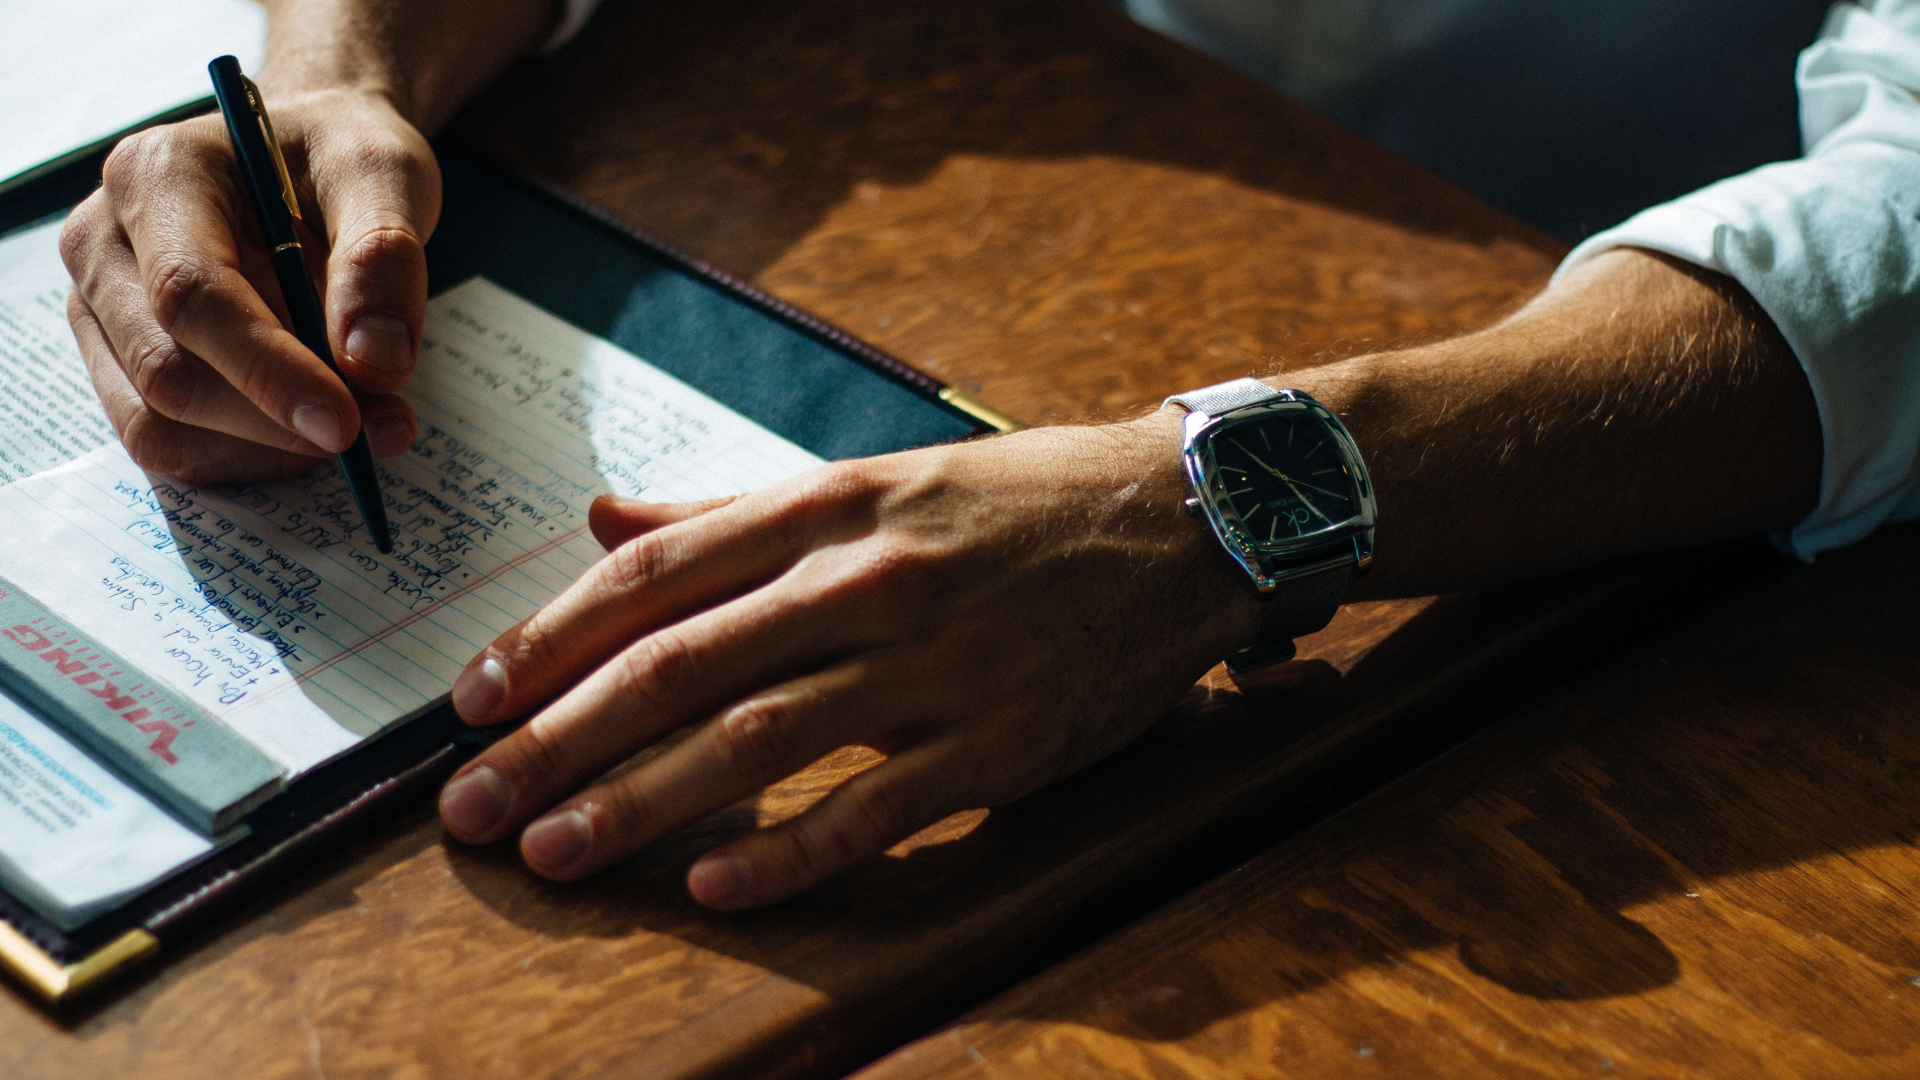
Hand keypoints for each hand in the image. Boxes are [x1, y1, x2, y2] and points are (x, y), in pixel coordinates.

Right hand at [59, 87, 438, 481]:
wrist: (310, 158)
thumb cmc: (339, 157)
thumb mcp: (384, 174)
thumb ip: (383, 258)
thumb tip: (374, 363)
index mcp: (157, 175)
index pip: (190, 294)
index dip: (268, 370)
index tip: (346, 422)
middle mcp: (105, 243)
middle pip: (168, 372)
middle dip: (279, 420)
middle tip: (385, 427)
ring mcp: (103, 309)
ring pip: (161, 425)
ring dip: (271, 448)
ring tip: (365, 419)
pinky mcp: (124, 362)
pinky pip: (174, 444)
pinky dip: (254, 456)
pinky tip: (312, 426)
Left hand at [436, 413, 1261, 908]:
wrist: (1183, 520)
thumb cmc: (1018, 503)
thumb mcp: (874, 477)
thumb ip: (732, 509)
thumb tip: (602, 518)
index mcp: (830, 505)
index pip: (656, 573)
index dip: (550, 638)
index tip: (473, 699)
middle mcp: (869, 578)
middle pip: (680, 666)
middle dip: (557, 739)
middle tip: (469, 805)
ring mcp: (935, 664)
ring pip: (756, 741)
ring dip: (639, 804)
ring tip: (552, 852)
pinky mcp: (999, 741)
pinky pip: (875, 809)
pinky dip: (789, 853)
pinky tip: (713, 891)